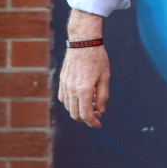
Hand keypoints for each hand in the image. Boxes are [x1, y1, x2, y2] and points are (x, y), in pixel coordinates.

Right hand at [58, 10, 109, 128]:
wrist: (83, 42)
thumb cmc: (98, 58)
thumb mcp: (105, 77)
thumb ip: (103, 95)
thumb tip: (100, 110)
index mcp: (84, 90)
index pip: (86, 114)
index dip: (92, 122)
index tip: (99, 125)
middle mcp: (71, 90)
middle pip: (75, 114)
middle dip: (86, 118)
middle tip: (98, 112)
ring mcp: (64, 85)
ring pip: (68, 107)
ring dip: (79, 110)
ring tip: (92, 103)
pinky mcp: (61, 81)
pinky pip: (63, 98)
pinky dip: (71, 103)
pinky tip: (81, 97)